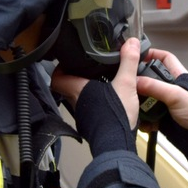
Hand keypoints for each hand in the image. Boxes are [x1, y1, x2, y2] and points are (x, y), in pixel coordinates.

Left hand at [53, 39, 143, 156]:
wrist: (117, 145)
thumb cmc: (116, 115)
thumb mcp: (126, 83)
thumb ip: (128, 62)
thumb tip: (131, 42)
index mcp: (78, 89)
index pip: (57, 78)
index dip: (60, 69)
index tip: (70, 62)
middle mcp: (76, 103)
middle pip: (68, 87)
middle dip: (77, 78)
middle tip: (89, 70)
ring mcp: (83, 116)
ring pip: (78, 100)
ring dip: (87, 92)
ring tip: (102, 83)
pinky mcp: (91, 126)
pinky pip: (89, 112)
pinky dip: (95, 105)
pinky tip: (109, 102)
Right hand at [136, 47, 187, 132]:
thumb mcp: (177, 96)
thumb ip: (156, 86)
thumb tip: (136, 81)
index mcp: (179, 77)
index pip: (165, 59)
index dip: (153, 54)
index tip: (137, 56)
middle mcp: (172, 88)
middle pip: (151, 79)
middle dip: (140, 83)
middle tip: (130, 85)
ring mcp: (167, 103)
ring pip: (147, 99)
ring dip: (140, 104)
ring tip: (135, 108)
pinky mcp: (163, 117)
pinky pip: (148, 115)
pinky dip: (144, 120)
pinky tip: (143, 123)